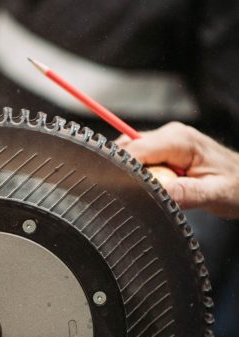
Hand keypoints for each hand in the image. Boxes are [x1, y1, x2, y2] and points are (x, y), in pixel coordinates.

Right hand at [116, 122, 238, 217]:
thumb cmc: (234, 186)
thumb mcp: (213, 194)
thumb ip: (187, 194)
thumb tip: (160, 194)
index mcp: (181, 141)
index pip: (137, 149)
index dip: (121, 167)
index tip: (115, 187)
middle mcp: (171, 135)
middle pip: (127, 148)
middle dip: (122, 171)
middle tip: (128, 194)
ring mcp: (166, 141)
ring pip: (129, 153)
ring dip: (129, 173)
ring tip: (142, 192)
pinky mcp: (163, 150)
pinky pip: (138, 159)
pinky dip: (136, 174)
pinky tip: (148, 187)